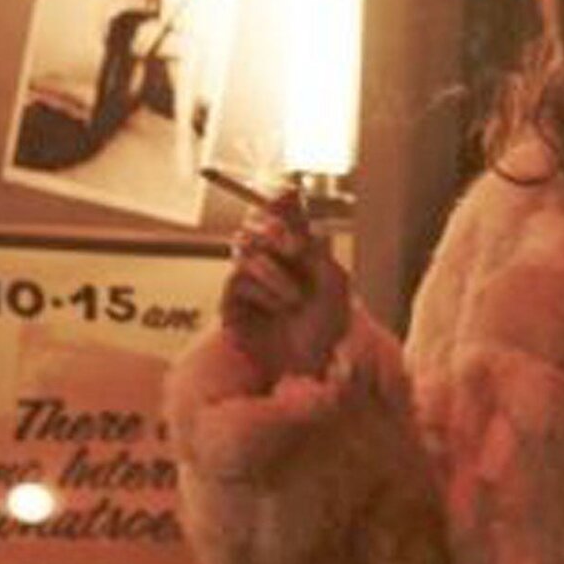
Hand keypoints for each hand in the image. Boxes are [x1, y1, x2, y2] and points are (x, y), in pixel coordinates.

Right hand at [219, 185, 351, 391]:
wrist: (310, 371)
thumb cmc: (327, 331)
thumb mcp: (331, 283)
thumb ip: (314, 243)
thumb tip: (298, 204)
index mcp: (296, 254)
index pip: (279, 213)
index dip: (280, 199)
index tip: (291, 192)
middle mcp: (269, 262)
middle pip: (253, 222)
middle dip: (273, 228)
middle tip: (294, 246)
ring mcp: (248, 281)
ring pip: (244, 247)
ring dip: (275, 272)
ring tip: (295, 299)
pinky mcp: (232, 302)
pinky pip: (238, 277)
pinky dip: (264, 290)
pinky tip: (280, 309)